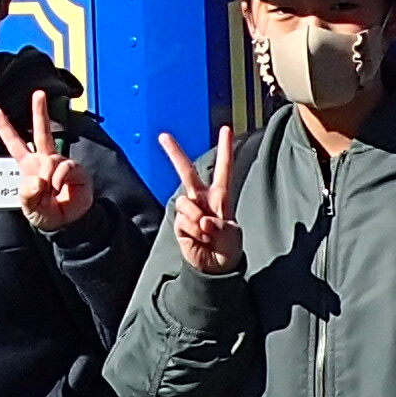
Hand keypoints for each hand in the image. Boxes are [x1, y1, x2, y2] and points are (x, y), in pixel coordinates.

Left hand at [0, 93, 93, 230]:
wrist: (68, 224)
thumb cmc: (46, 214)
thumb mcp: (30, 208)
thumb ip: (27, 194)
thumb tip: (37, 179)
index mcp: (30, 166)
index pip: (15, 144)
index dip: (5, 128)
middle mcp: (45, 160)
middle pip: (41, 131)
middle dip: (40, 111)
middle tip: (38, 93)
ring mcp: (61, 164)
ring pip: (50, 160)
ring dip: (48, 178)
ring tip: (52, 194)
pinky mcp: (75, 170)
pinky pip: (64, 168)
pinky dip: (60, 180)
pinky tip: (60, 190)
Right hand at [156, 124, 242, 275]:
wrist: (215, 268)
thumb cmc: (228, 247)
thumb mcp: (232, 235)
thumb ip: (220, 226)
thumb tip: (203, 221)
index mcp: (221, 197)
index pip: (224, 169)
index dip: (225, 149)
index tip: (226, 128)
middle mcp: (203, 199)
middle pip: (187, 172)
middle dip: (175, 153)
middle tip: (163, 136)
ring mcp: (189, 211)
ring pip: (185, 203)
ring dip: (197, 220)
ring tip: (206, 235)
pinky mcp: (180, 224)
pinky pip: (183, 221)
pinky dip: (192, 231)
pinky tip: (199, 240)